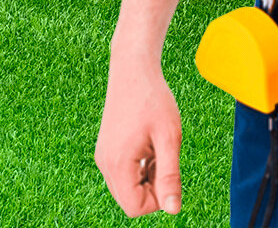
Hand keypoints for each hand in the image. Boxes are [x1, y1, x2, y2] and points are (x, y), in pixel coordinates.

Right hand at [95, 49, 182, 216]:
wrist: (133, 67)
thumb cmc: (154, 98)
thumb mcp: (169, 136)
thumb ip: (170, 176)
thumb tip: (174, 210)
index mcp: (118, 163)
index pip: (135, 208)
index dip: (158, 199)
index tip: (169, 170)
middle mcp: (104, 163)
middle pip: (129, 201)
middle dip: (152, 189)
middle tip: (164, 156)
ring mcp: (103, 155)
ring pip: (127, 187)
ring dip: (147, 177)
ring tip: (157, 146)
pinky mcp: (107, 148)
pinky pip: (123, 173)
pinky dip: (139, 167)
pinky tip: (149, 143)